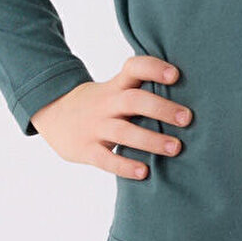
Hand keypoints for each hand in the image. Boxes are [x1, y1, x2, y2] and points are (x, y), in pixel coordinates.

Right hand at [29, 54, 190, 174]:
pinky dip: (125, 166)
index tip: (176, 75)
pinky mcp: (86, 150)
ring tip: (176, 148)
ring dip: (151, 140)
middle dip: (161, 108)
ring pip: (124, 132)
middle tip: (187, 118)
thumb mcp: (113, 90)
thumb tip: (190, 95)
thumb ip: (141, 90)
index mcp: (115, 86)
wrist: (51, 114)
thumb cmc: (99, 104)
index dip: (153, 68)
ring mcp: (95, 127)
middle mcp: (106, 104)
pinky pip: (106, 159)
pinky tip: (144, 172)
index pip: (134, 68)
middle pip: (134, 100)